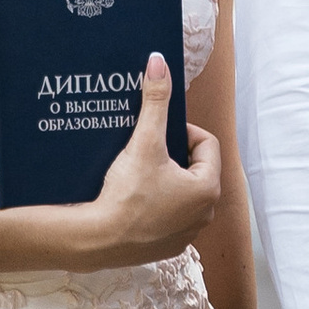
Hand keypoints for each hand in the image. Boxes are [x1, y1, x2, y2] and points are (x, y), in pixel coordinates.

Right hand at [51, 55, 222, 271]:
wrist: (99, 240)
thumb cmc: (127, 193)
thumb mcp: (144, 141)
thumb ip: (155, 101)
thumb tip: (160, 62)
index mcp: (208, 187)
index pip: (206, 143)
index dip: (183, 131)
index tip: (160, 131)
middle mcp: (206, 213)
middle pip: (196, 167)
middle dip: (175, 155)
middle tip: (149, 150)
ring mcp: (188, 233)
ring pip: (183, 192)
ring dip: (167, 179)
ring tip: (141, 171)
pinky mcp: (170, 246)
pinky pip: (171, 215)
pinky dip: (158, 203)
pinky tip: (136, 197)